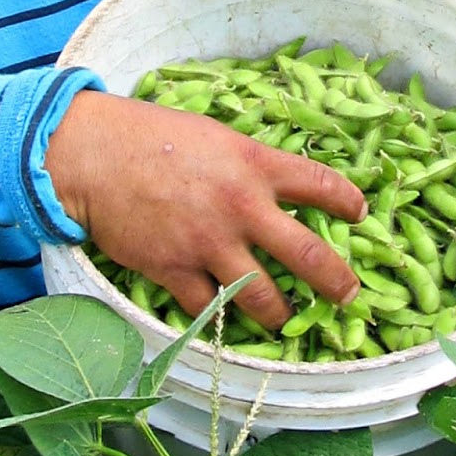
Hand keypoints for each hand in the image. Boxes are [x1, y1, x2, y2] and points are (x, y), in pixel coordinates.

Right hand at [46, 90, 364, 328]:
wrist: (95, 155)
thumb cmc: (152, 135)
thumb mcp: (215, 136)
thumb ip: (249, 162)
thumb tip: (275, 182)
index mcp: (255, 164)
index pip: (321, 185)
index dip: (348, 202)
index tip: (361, 214)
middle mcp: (242, 208)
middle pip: (308, 256)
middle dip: (336, 282)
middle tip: (349, 296)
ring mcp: (210, 244)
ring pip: (263, 298)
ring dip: (280, 314)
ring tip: (285, 319)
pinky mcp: (175, 271)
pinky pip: (208, 310)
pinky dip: (218, 318)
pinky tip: (225, 319)